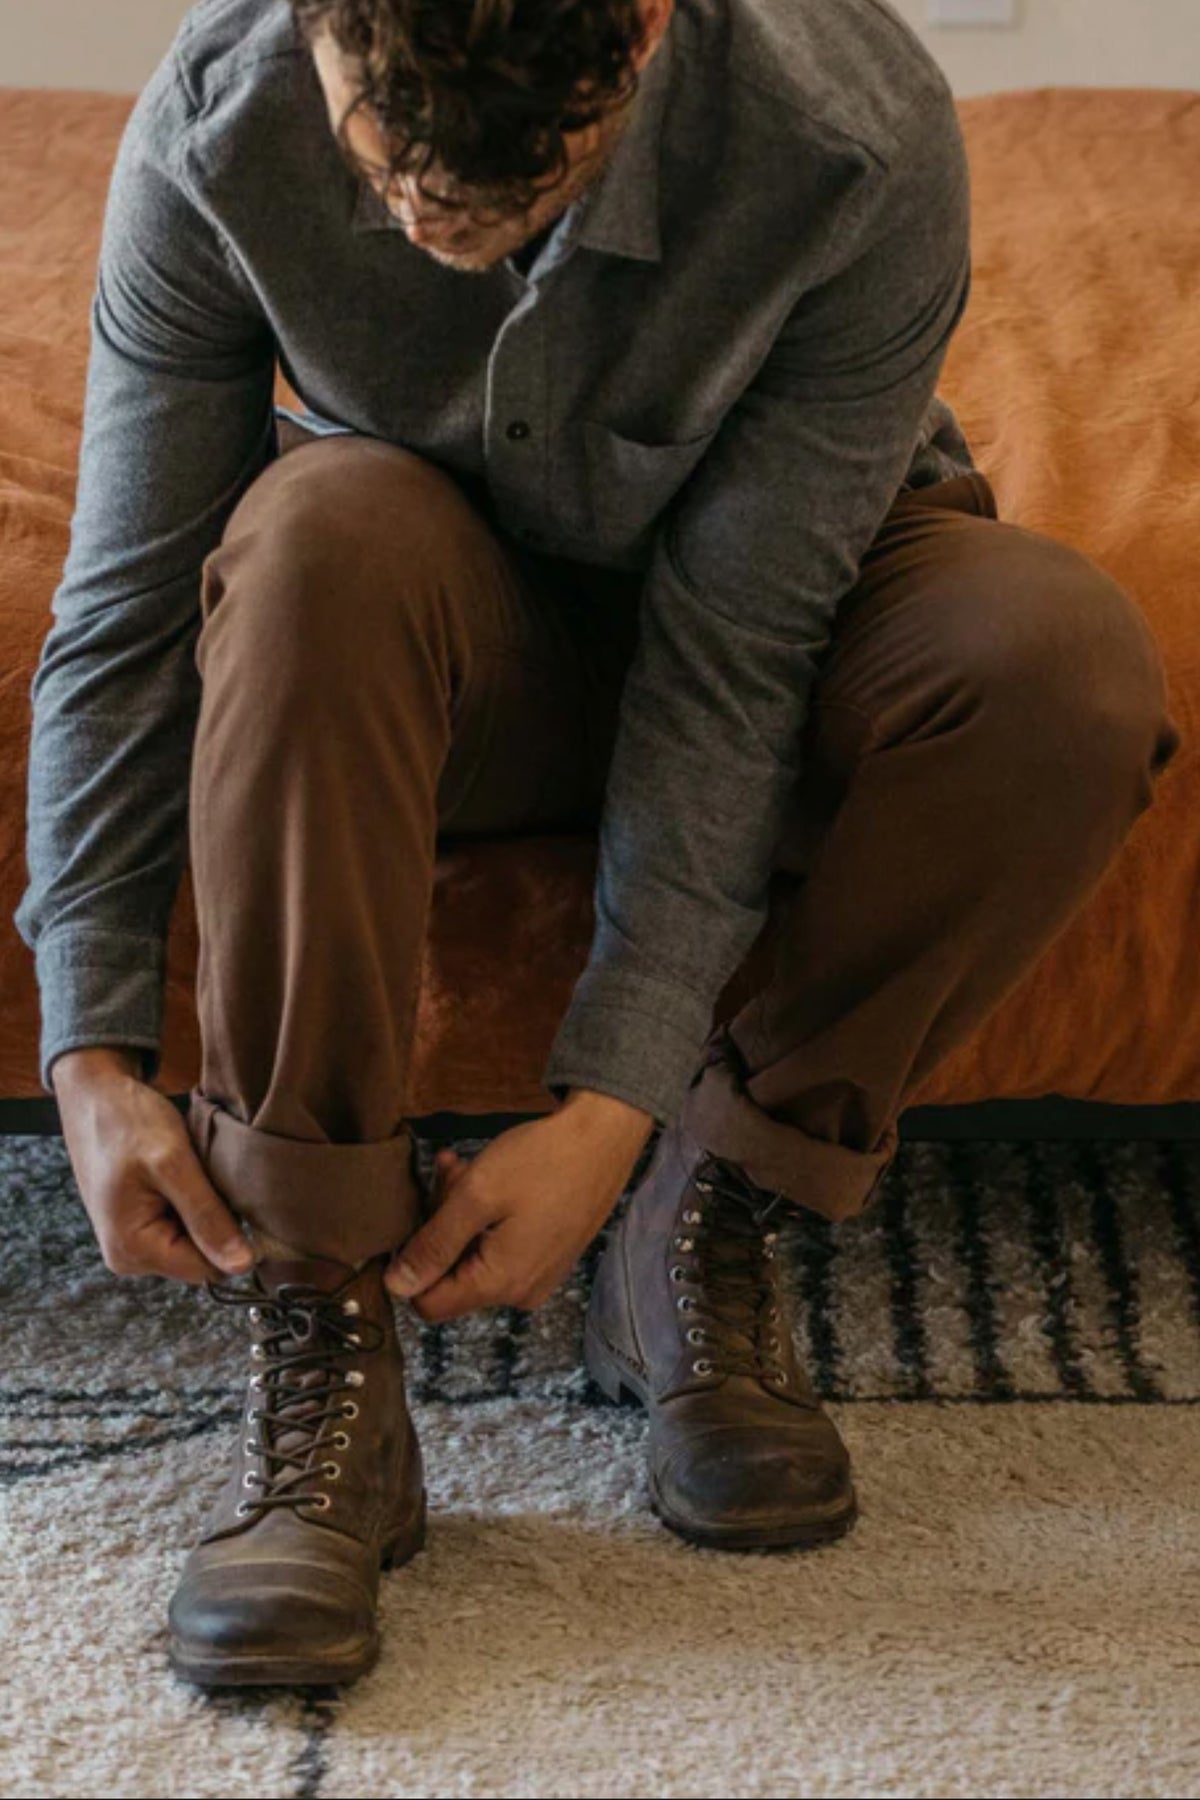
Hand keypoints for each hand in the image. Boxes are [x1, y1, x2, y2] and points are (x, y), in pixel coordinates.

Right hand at [52, 1047, 253, 1284]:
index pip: (207, 1270)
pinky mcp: (139, 1221)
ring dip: (204, 1208)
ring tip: (195, 1172)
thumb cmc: (127, 1122)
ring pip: (194, 1238)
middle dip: (215, 1221)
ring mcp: (132, 1239)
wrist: (95, 1094)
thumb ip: (206, 1217)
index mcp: (133, 1250)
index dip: (233, 1241)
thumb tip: (243, 1265)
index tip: (241, 1201)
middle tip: (209, 1178)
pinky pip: (182, 1222)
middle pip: (200, 1256)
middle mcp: (129, 1255)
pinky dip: (192, 1199)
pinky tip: (187, 1173)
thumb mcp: (173, 1164)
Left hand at [385, 1090, 655, 1321]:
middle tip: (450, 1175)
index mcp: (500, 1284)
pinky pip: (500, 1248)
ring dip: (460, 1215)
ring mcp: (538, 1275)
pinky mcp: (549, 1256)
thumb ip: (433, 1245)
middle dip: (440, 1227)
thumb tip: (395, 1288)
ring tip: (466, 1167)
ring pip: (473, 1257)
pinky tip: (488, 1178)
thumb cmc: (541, 1160)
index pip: (428, 1304)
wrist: (605, 1136)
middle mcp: (520, 1292)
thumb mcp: (476, 1195)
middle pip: (452, 1277)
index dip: (412, 1262)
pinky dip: (486, 1217)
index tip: (420, 1214)